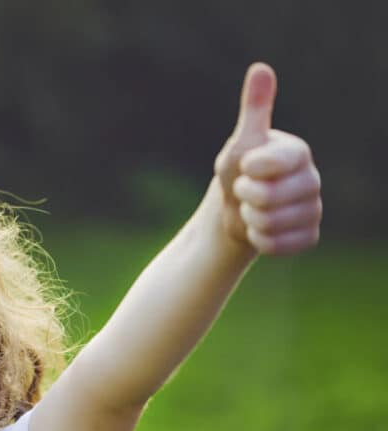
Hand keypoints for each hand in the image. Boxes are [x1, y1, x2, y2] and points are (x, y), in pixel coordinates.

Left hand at [213, 62, 322, 255]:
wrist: (236, 209)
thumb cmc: (238, 171)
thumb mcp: (241, 141)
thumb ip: (254, 108)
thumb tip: (261, 68)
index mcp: (298, 152)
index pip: (270, 164)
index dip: (248, 170)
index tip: (245, 167)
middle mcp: (312, 179)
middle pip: (268, 198)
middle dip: (244, 196)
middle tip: (245, 191)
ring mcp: (314, 209)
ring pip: (271, 222)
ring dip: (249, 218)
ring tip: (252, 209)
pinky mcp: (309, 236)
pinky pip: (276, 244)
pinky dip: (258, 239)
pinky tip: (259, 228)